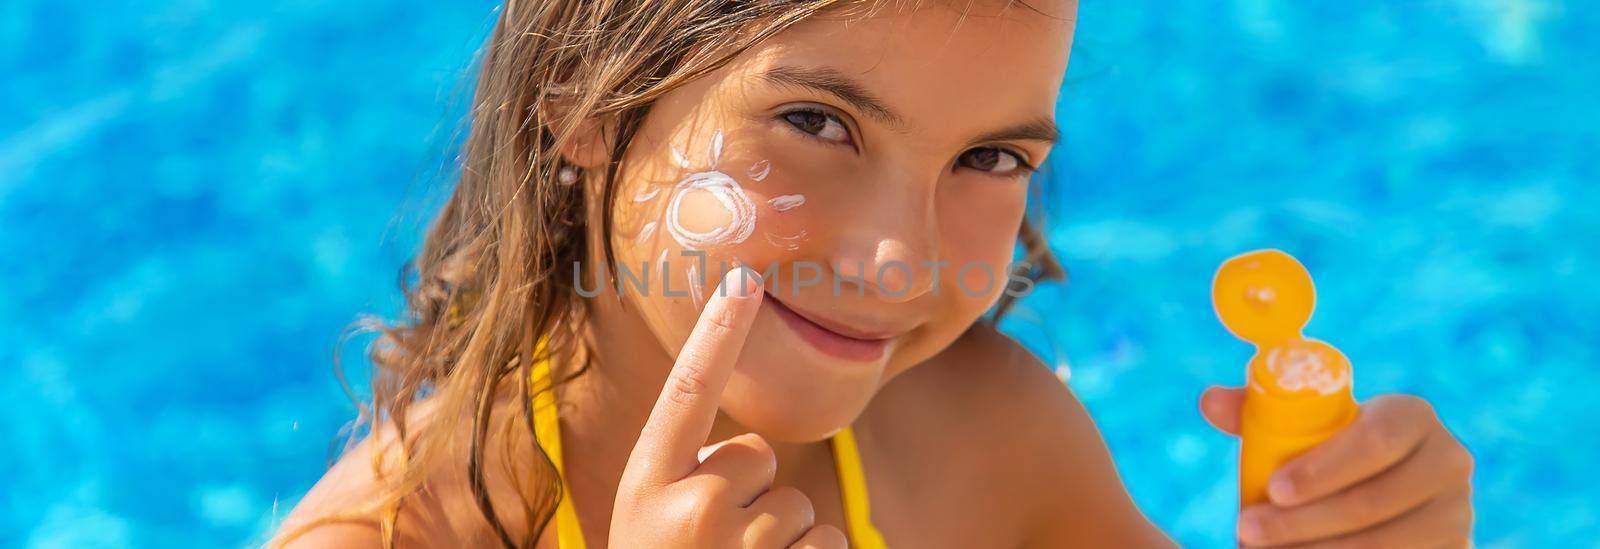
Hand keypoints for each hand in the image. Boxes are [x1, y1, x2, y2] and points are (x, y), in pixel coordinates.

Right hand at [610, 268, 846, 548]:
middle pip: (759, 456)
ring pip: (798, 505)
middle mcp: (693, 508)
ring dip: (781, 540)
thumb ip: (687, 477)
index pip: (688, 392)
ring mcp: (741, 544)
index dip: (717, 334)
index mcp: (648, 484)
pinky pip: (830, 539)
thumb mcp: (649, 519)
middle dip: (752, 497)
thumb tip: (749, 457)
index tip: (743, 280)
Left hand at [1200, 387, 1474, 546]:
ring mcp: (1457, 513)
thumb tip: (1209, 402)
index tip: (1271, 488)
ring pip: (1385, 543)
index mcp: (1412, 417)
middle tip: (1248, 528)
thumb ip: (1257, 411)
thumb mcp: (1304, 428)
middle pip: (1374, 500)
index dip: (1323, 467)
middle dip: (1303, 521)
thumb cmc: (1333, 453)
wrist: (1390, 496)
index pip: (1376, 439)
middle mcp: (1448, 461)